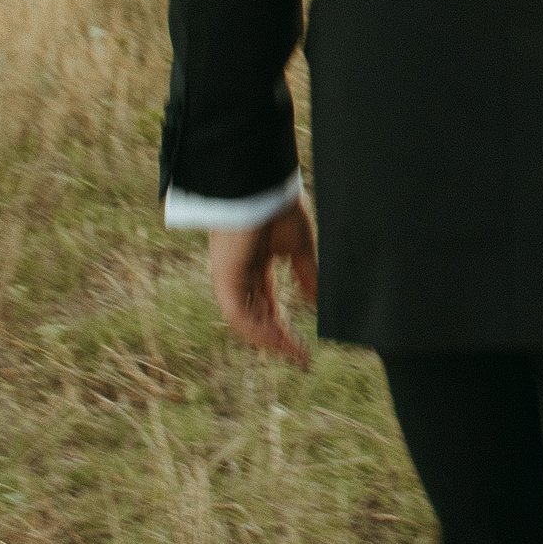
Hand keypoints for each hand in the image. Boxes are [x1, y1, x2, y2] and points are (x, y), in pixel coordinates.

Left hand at [208, 199, 318, 366]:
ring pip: (246, 320)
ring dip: (268, 339)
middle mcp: (242, 276)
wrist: (259, 186)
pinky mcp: (225, 277)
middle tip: (301, 358)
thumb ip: (306, 274)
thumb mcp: (299, 246)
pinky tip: (276, 337)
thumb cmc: (278, 207)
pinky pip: (237, 313)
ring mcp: (232, 278)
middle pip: (258, 318)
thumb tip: (317, 300)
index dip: (286, 329)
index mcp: (258, 266)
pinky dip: (255, 328)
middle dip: (278, 340)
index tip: (304, 349)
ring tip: (291, 351)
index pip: (269, 306)